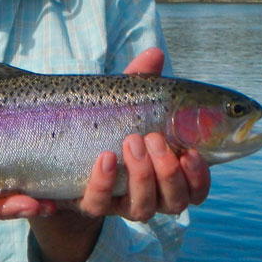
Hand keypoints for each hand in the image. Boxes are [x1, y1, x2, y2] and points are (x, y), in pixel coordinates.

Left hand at [28, 47, 211, 261]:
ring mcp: (120, 202)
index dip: (199, 176)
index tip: (190, 153)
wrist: (61, 152)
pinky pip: (98, 204)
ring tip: (130, 142)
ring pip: (142, 208)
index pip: (197, 188)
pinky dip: (103, 184)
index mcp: (168, 172)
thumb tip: (155, 53)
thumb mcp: (125, 100)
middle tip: (152, 139)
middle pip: (174, 201)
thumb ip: (141, 80)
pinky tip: (104, 159)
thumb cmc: (108, 121)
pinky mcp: (90, 203)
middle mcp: (150, 194)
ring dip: (141, 177)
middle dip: (168, 173)